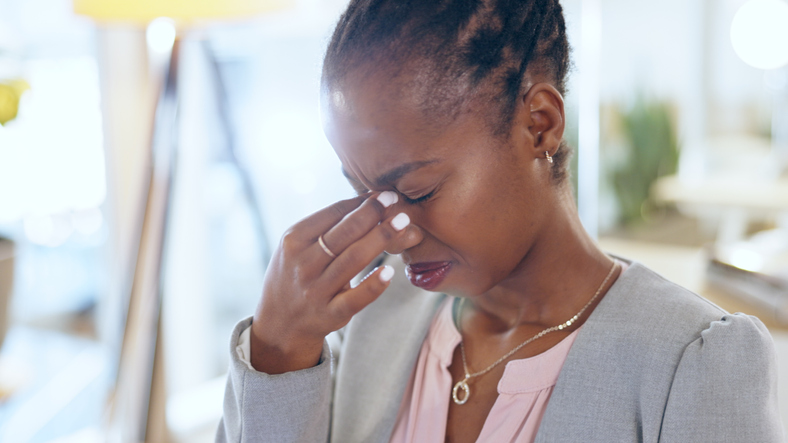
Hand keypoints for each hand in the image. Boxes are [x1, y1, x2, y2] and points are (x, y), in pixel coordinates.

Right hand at [249, 191, 409, 373]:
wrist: (279, 322)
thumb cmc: (295, 274)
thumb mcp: (297, 246)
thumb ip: (326, 226)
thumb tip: (368, 200)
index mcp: (294, 240)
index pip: (332, 214)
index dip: (360, 202)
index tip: (383, 194)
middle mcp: (303, 264)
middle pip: (345, 233)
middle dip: (373, 213)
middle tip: (395, 200)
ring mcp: (316, 290)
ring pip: (354, 259)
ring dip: (381, 238)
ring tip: (403, 223)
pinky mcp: (330, 315)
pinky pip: (355, 298)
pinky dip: (373, 285)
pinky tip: (390, 272)